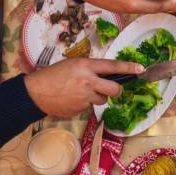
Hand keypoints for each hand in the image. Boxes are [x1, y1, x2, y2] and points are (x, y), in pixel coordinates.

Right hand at [24, 58, 143, 116]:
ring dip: (98, 97)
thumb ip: (91, 69)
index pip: (113, 66)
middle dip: (117, 90)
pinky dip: (85, 104)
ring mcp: (85, 97)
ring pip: (103, 100)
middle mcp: (88, 81)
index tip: (141, 69)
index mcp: (86, 66)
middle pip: (115, 89)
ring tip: (82, 92)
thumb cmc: (54, 75)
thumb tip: (109, 74)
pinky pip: (90, 107)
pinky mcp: (81, 109)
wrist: (35, 92)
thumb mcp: (74, 65)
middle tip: (113, 89)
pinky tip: (73, 99)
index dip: (129, 68)